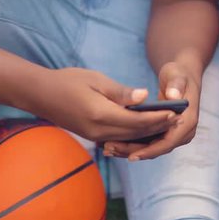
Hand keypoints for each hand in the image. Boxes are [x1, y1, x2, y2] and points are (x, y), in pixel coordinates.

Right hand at [31, 68, 176, 141]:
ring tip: (166, 124)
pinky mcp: (92, 137)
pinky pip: (119, 139)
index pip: (137, 120)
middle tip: (178, 119)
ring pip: (129, 138)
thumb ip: (122, 92)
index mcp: (101, 114)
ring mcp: (95, 136)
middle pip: (136, 133)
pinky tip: (146, 129)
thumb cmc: (68, 81)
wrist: (40, 95)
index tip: (175, 112)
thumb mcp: (96, 80)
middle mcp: (99, 130)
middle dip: (158, 126)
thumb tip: (145, 96)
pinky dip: (135, 135)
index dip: (158, 118)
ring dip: (149, 132)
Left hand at [102, 61, 200, 160]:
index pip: (168, 142)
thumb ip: (176, 86)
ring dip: (130, 150)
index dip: (150, 150)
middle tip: (112, 150)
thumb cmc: (179, 76)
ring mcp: (174, 134)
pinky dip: (132, 144)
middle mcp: (182, 132)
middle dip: (135, 152)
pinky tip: (114, 144)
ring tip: (108, 149)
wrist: (182, 79)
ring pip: (151, 148)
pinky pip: (148, 143)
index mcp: (187, 122)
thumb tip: (173, 96)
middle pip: (157, 148)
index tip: (132, 154)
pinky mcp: (164, 133)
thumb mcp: (178, 77)